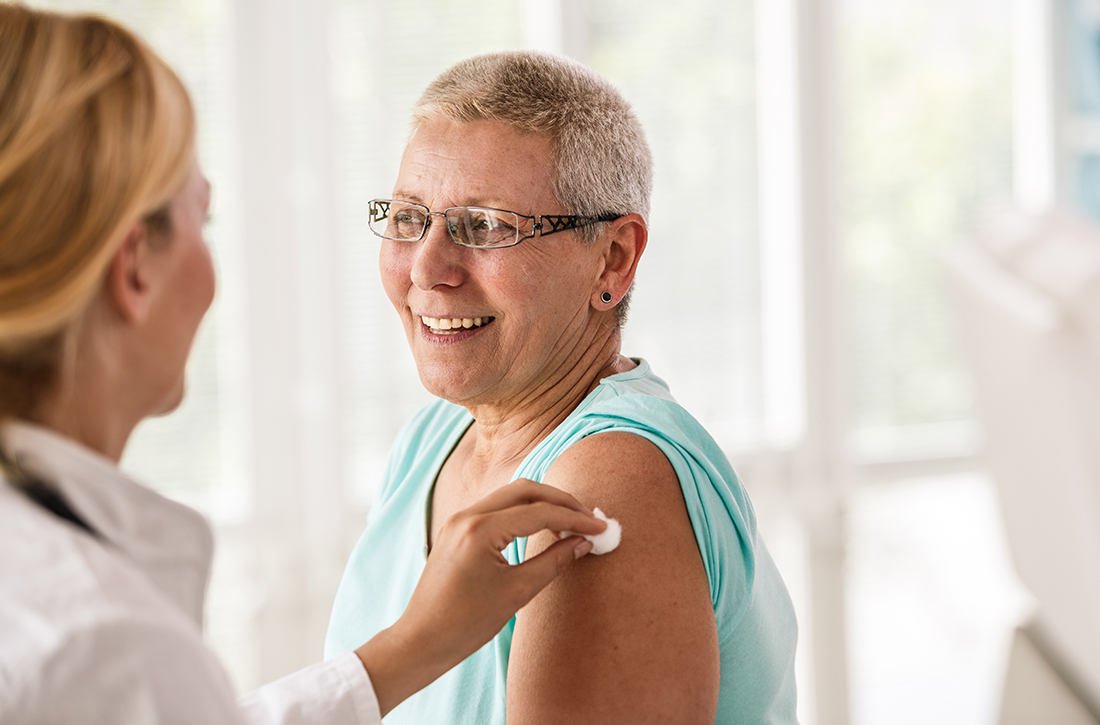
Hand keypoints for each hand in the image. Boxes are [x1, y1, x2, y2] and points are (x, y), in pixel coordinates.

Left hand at [354, 479, 606, 715]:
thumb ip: (552, 562)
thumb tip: (582, 543)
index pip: (540, 513)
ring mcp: (460, 519)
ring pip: (511, 495)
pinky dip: (523, 512)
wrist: (421, 640)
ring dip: (543, 504)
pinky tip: (542, 528)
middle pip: (526, 490)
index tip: (601, 528)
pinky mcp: (457, 528)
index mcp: (481, 530)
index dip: (575, 519)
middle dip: (561, 501)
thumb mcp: (516, 593)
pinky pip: (497, 508)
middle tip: (589, 517)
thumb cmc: (466, 623)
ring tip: (571, 522)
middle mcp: (468, 515)